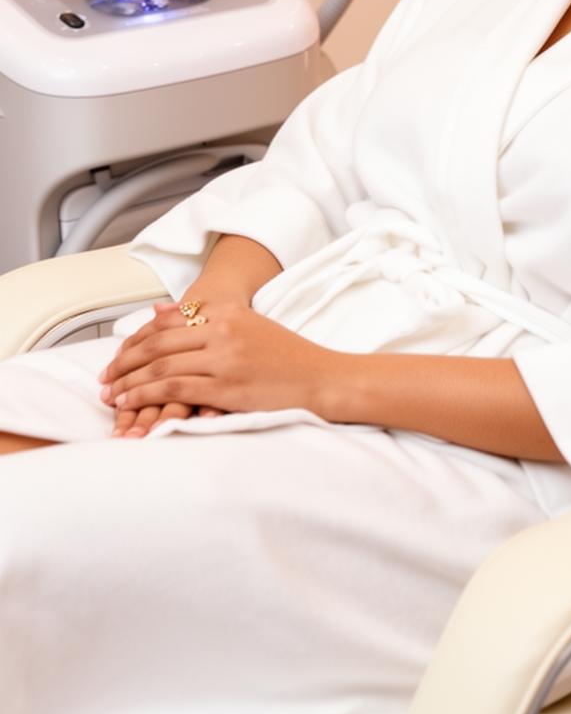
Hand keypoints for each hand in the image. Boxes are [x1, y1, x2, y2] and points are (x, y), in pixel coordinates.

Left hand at [100, 302, 334, 421]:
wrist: (323, 379)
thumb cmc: (289, 358)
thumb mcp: (248, 325)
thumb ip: (205, 318)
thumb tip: (158, 310)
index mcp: (228, 312)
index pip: (166, 323)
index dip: (136, 340)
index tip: (119, 356)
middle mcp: (223, 331)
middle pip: (157, 344)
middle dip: (124, 362)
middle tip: (104, 377)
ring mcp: (224, 359)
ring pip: (160, 367)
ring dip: (129, 381)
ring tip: (110, 394)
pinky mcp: (226, 387)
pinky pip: (174, 390)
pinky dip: (146, 396)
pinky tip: (131, 403)